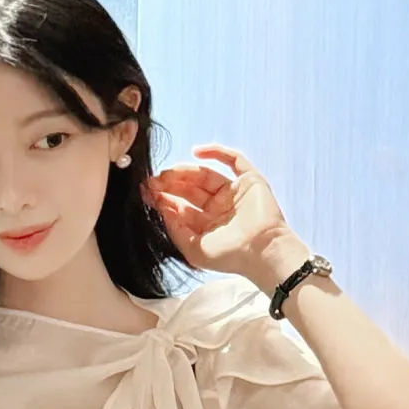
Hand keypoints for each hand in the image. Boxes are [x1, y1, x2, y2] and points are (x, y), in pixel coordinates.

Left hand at [146, 143, 309, 276]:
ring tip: (167, 173)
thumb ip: (176, 230)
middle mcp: (219, 208)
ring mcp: (233, 193)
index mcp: (206, 225)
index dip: (164, 199)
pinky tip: (196, 151)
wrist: (261, 252)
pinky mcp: (249, 181)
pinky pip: (233, 160)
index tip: (147, 193)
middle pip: (189, 189)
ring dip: (185, 171)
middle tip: (153, 181)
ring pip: (204, 174)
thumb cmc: (230, 257)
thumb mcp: (194, 249)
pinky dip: (216, 152)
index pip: (181, 207)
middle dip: (170, 184)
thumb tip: (162, 209)